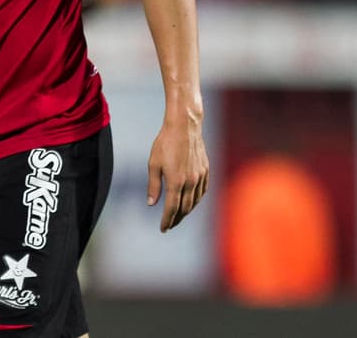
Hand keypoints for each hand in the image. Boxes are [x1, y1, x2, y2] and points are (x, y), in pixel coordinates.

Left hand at [147, 116, 208, 231]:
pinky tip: (192, 202)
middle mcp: (190, 182)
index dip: (167, 221)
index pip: (172, 209)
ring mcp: (200, 177)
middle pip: (184, 208)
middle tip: (169, 225)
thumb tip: (151, 204)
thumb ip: (153, 185)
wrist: (184, 127)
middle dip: (176, 219)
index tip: (163, 229)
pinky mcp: (206, 171)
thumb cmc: (165, 143)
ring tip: (178, 216)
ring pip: (195, 202)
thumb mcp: (153, 164)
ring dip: (187, 212)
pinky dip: (196, 200)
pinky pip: (203, 191)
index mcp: (176, 182)